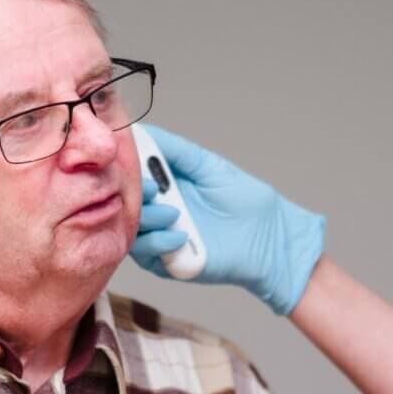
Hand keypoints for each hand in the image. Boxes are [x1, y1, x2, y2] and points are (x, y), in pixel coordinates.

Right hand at [129, 124, 325, 314]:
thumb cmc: (246, 201)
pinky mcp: (167, 262)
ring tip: (174, 213)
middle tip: (153, 188)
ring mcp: (159, 235)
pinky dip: (158, 243)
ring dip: (147, 218)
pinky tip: (181, 236)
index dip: (125, 165)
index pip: (128, 172)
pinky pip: (145, 254)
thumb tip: (139, 131)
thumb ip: (176, 149)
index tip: (127, 158)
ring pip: (128, 227)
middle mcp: (155, 208)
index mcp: (162, 183)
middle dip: (132, 192)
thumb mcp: (208, 166)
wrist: (270, 239)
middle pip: (122, 199)